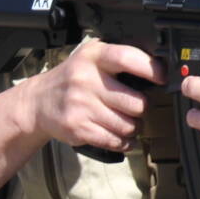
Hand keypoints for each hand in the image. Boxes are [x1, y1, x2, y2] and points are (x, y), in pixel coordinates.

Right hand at [14, 38, 161, 152]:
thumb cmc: (72, 79)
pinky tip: (119, 136)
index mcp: (93, 57)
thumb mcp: (90, 56)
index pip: (128, 58)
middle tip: (136, 106)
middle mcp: (86, 80)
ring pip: (128, 125)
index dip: (151, 69)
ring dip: (133, 127)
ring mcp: (81, 106)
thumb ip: (119, 57)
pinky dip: (122, 142)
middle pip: (136, 102)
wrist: (39, 102)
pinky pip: (114, 141)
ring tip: (126, 121)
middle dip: (142, 108)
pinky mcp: (78, 129)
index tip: (161, 78)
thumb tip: (158, 67)